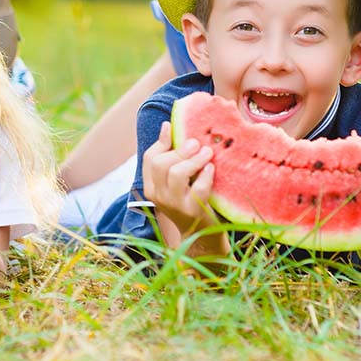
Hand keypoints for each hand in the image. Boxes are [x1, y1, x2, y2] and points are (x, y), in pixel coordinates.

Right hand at [143, 121, 218, 238]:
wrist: (201, 235)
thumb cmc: (189, 200)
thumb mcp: (176, 180)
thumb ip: (170, 155)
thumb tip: (166, 125)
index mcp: (151, 186)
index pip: (149, 159)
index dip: (162, 142)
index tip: (173, 128)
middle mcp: (158, 196)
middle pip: (161, 164)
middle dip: (180, 150)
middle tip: (196, 142)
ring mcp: (174, 205)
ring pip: (177, 174)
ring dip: (194, 160)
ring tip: (207, 152)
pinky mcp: (192, 212)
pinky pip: (198, 189)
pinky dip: (205, 175)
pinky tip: (211, 168)